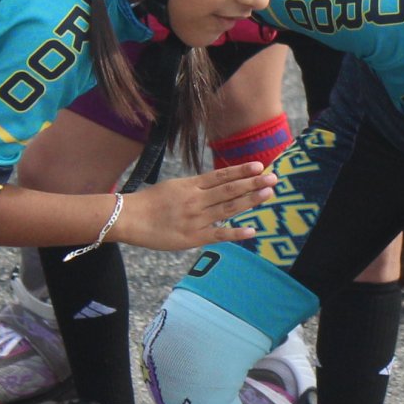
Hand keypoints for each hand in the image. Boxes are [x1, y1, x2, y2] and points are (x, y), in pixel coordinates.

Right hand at [115, 163, 276, 250]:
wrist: (129, 218)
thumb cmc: (149, 202)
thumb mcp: (173, 186)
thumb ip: (194, 187)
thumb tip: (215, 184)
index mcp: (191, 185)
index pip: (221, 176)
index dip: (241, 171)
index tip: (259, 166)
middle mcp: (196, 200)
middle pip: (229, 190)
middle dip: (253, 183)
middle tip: (273, 178)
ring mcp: (196, 218)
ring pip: (228, 208)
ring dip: (249, 200)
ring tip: (268, 194)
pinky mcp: (193, 237)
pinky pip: (218, 235)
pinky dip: (236, 233)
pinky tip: (252, 230)